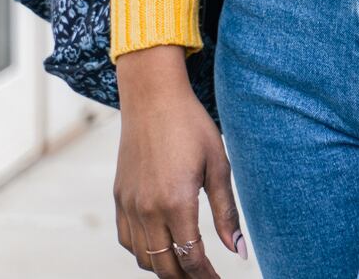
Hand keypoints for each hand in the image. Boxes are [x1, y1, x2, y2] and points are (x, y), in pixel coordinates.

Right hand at [113, 47, 244, 276]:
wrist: (153, 98)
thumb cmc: (192, 126)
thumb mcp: (218, 165)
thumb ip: (227, 212)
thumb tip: (239, 251)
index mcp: (175, 203)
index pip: (191, 258)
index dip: (206, 276)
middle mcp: (147, 210)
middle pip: (164, 266)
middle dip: (186, 278)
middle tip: (205, 277)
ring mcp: (129, 205)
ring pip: (143, 258)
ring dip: (164, 268)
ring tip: (186, 267)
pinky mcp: (119, 197)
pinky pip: (127, 239)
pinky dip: (143, 253)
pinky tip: (160, 247)